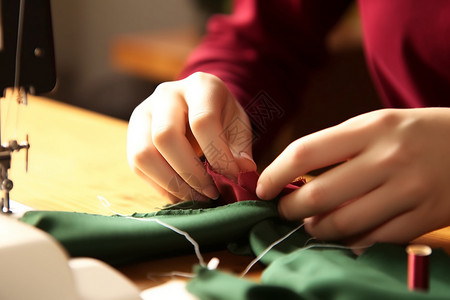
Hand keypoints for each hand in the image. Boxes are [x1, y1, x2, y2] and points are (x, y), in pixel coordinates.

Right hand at [127, 72, 255, 201]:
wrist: (198, 105)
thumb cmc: (221, 116)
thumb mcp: (238, 125)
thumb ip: (241, 149)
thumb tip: (242, 173)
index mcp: (199, 85)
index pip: (202, 120)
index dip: (217, 154)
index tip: (232, 177)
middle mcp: (166, 94)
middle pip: (165, 136)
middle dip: (190, 173)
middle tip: (211, 192)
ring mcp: (144, 113)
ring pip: (143, 154)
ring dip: (171, 183)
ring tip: (196, 197)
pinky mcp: (133, 135)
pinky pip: (137, 166)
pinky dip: (161, 186)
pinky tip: (182, 194)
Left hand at [256, 108, 449, 245]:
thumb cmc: (414, 133)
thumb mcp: (376, 124)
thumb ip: (336, 147)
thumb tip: (294, 178)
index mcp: (371, 128)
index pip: (305, 153)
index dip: (275, 173)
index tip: (263, 187)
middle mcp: (389, 158)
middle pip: (319, 195)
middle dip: (291, 209)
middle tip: (285, 211)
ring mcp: (409, 190)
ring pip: (344, 223)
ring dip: (318, 228)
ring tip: (313, 224)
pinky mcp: (425, 217)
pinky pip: (374, 239)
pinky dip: (351, 241)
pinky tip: (346, 234)